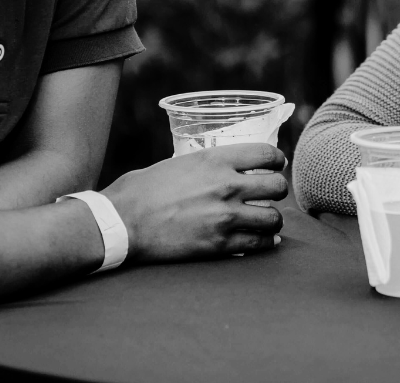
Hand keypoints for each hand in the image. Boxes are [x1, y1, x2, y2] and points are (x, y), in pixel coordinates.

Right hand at [104, 144, 288, 261]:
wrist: (122, 222)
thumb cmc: (143, 190)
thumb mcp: (178, 163)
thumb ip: (206, 166)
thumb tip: (221, 169)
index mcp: (215, 159)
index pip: (266, 154)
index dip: (277, 160)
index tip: (277, 165)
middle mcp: (227, 186)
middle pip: (277, 186)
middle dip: (278, 190)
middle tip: (271, 194)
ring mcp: (226, 217)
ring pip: (273, 218)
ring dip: (273, 219)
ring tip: (267, 220)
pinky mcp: (220, 244)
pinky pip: (258, 244)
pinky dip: (265, 242)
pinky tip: (263, 239)